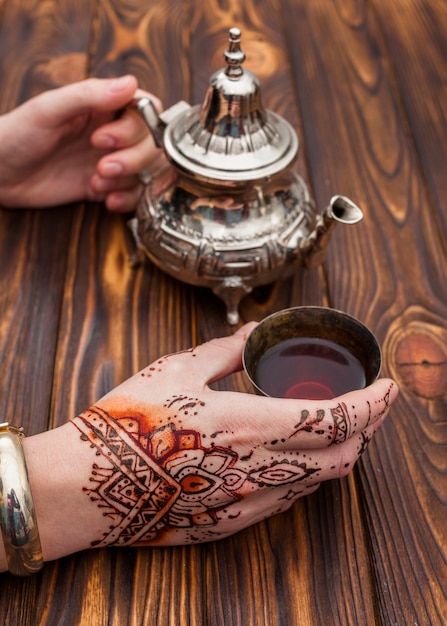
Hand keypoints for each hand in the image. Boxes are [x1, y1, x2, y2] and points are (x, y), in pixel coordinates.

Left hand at [0, 75, 167, 211]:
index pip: (146, 111)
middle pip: (152, 145)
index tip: (104, 139)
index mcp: (102, 107)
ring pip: (147, 171)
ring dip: (128, 181)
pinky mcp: (105, 187)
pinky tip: (105, 199)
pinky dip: (126, 200)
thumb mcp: (50, 109)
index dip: (135, 128)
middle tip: (101, 167)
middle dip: (131, 160)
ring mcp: (111, 161)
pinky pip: (134, 195)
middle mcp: (112, 133)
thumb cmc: (16, 135)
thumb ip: (90, 95)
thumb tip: (130, 84)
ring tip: (98, 183)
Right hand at [68, 323, 397, 547]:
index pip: (336, 418)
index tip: (389, 388)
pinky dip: (306, 475)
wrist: (85, 485)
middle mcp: (256, 469)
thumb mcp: (175, 370)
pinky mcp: (230, 522)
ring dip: (338, 452)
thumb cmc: (126, 422)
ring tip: (335, 426)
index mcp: (247, 423)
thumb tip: (251, 331)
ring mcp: (246, 502)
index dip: (373, 404)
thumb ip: (224, 350)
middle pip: (342, 456)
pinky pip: (286, 500)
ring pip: (319, 482)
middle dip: (367, 429)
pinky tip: (293, 458)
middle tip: (369, 405)